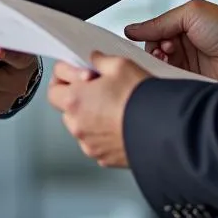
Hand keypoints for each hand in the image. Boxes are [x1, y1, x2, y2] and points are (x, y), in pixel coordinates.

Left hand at [47, 53, 149, 167]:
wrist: (164, 130)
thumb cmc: (141, 100)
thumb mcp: (120, 65)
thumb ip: (100, 60)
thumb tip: (94, 59)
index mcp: (75, 101)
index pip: (53, 88)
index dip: (65, 77)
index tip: (77, 72)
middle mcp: (78, 126)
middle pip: (66, 108)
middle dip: (78, 95)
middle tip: (97, 86)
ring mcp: (90, 145)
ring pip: (82, 126)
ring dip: (90, 115)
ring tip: (113, 104)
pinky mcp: (104, 158)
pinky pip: (96, 142)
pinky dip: (103, 132)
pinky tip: (120, 121)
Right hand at [124, 0, 217, 81]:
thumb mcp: (191, 13)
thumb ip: (160, 22)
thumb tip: (132, 29)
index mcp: (185, 26)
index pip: (154, 33)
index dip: (150, 37)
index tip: (150, 41)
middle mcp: (185, 46)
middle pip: (154, 51)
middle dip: (155, 50)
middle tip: (164, 51)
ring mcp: (188, 65)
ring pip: (159, 67)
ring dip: (160, 64)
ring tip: (170, 60)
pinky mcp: (191, 83)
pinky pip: (170, 81)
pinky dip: (166, 78)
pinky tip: (172, 73)